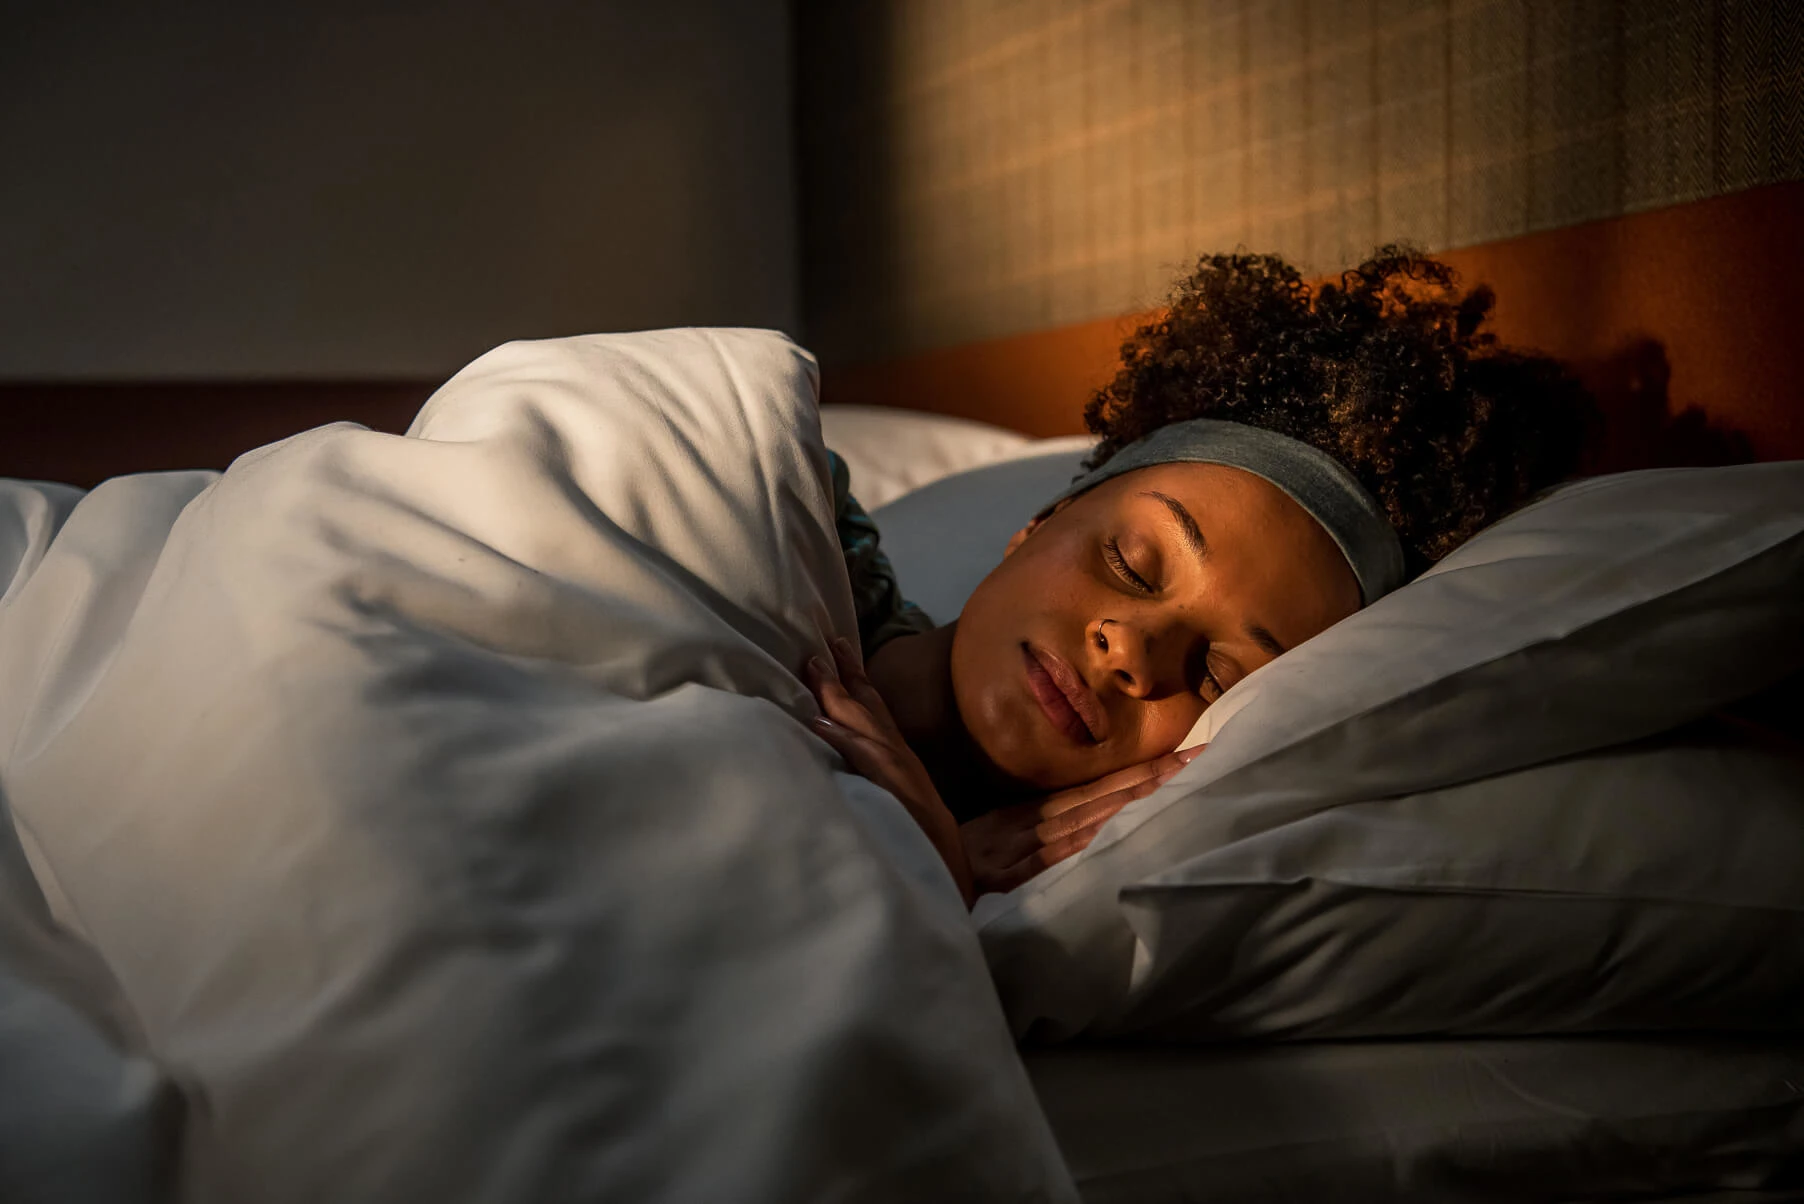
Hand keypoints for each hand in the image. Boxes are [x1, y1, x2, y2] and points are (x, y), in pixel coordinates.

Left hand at [805, 637, 976, 905]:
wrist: (948, 876)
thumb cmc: (917, 842)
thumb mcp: (893, 800)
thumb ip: (873, 775)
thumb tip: (842, 753)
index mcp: (896, 758)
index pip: (871, 709)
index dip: (852, 676)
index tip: (832, 646)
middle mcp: (898, 757)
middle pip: (866, 705)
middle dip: (842, 671)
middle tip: (817, 639)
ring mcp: (896, 772)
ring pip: (863, 723)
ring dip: (837, 693)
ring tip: (813, 664)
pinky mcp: (892, 792)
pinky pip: (866, 761)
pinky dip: (844, 740)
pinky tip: (820, 724)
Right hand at [960, 746, 1202, 897]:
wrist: (908, 865)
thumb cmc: (953, 859)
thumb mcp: (993, 836)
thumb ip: (1032, 830)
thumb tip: (1082, 822)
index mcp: (1031, 812)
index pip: (1095, 789)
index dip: (1138, 774)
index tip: (1180, 758)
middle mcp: (1033, 824)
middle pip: (1101, 798)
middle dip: (1150, 778)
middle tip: (1199, 757)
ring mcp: (1022, 849)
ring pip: (1087, 820)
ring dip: (1131, 800)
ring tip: (1176, 781)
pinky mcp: (1006, 878)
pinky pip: (1052, 858)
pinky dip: (1084, 843)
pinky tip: (1115, 830)